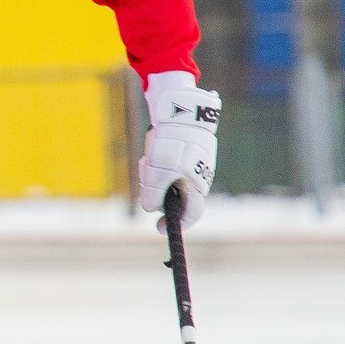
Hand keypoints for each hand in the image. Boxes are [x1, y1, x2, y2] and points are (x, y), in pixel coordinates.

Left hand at [138, 71, 219, 226]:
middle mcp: (194, 180)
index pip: (191, 214)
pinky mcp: (176, 159)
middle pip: (169, 198)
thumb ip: (153, 194)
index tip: (159, 228)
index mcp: (196, 186)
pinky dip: (152, 165)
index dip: (177, 224)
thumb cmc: (173, 145)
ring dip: (151, 174)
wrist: (179, 114)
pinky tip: (151, 152)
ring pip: (161, 183)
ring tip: (151, 158)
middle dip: (154, 190)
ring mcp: (186, 169)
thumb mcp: (159, 172)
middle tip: (148, 173)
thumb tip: (151, 209)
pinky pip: (159, 170)